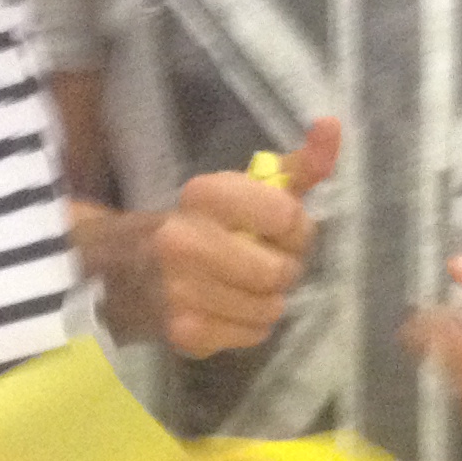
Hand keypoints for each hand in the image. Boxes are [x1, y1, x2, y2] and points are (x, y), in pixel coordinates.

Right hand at [152, 118, 339, 357]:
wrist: (128, 273)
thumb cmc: (205, 225)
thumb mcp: (246, 188)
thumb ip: (296, 165)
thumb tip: (332, 126)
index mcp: (202, 195)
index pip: (285, 215)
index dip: (293, 227)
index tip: (277, 227)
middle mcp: (183, 241)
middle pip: (280, 271)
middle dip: (283, 267)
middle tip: (262, 261)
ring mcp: (180, 291)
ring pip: (270, 307)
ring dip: (268, 299)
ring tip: (243, 285)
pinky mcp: (184, 332)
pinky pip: (255, 334)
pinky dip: (251, 324)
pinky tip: (227, 308)